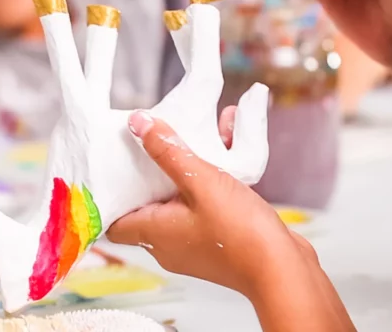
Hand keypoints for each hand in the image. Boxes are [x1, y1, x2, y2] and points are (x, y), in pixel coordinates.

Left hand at [107, 109, 314, 297]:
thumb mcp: (200, 181)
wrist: (282, 268)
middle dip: (151, 169)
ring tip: (197, 132)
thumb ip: (168, 150)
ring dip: (186, 167)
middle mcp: (168, 242)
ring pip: (179, 198)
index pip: (112, 221)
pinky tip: (226, 146)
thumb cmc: (239, 233)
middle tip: (153, 140)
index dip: (110, 194)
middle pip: (146, 203)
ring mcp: (193, 242)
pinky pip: (204, 202)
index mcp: (154, 233)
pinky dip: (209, 177)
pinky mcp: (218, 238)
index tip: (114, 164)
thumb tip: (139, 123)